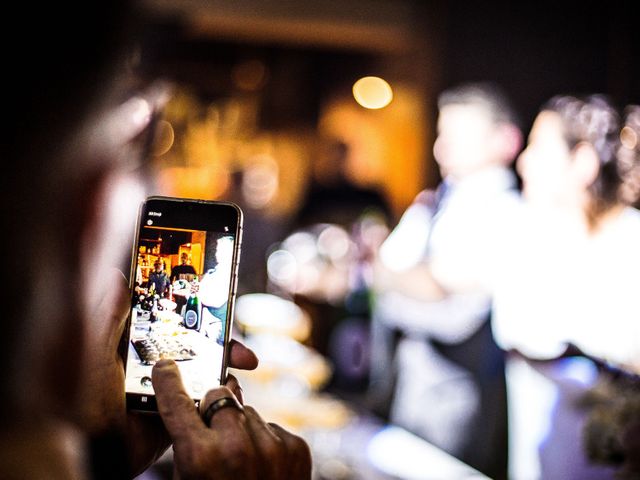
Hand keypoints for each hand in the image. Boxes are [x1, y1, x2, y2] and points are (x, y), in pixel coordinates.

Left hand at [81, 269, 258, 475]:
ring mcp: (168, 389)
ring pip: (206, 372)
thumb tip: (118, 277)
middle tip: (243, 352)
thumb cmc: (81, 404)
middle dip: (224, 344)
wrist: (92, 453)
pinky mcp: (176, 414)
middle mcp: (154, 364)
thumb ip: (107, 317)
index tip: (220, 305)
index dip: (198, 312)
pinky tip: (232, 396)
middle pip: (198, 345)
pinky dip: (221, 399)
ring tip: (240, 373)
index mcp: (135, 345)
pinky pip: (205, 402)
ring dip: (227, 371)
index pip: (173, 320)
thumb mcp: (93, 353)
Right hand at [152, 360, 311, 479]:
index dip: (170, 381)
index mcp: (201, 456)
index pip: (178, 402)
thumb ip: (188, 444)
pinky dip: (264, 439)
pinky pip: (271, 427)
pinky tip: (261, 466)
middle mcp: (237, 445)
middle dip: (213, 410)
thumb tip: (193, 409)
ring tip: (240, 461)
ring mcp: (271, 444)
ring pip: (246, 411)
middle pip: (219, 397)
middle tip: (212, 435)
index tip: (166, 366)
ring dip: (240, 427)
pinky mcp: (295, 446)